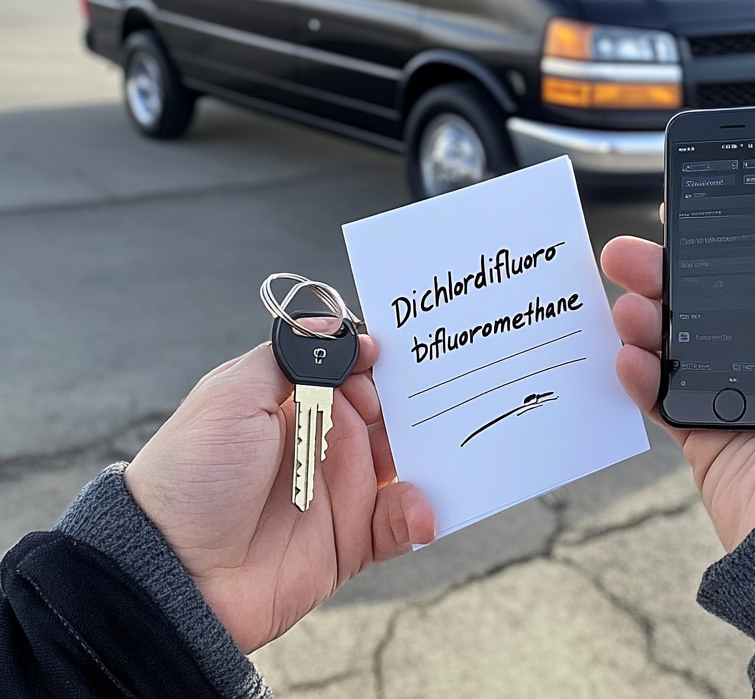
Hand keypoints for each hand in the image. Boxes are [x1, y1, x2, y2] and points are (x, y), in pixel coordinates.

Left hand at [124, 322, 434, 652]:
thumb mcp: (233, 394)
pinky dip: (418, 515)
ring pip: (403, 462)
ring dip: (426, 456)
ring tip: (436, 456)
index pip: (352, 370)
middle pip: (388, 412)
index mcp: (295, 402)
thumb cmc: (194, 474)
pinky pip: (399, 524)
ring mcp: (340, 491)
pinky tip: (419, 512)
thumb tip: (334, 326)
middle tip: (431, 404)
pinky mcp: (351, 540)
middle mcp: (323, 442)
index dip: (377, 363)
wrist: (173, 573)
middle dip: (414, 404)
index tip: (394, 360)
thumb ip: (289, 355)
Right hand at [601, 165, 754, 551]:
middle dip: (654, 272)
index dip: (709, 237)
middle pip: (693, 298)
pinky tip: (630, 359)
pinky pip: (654, 392)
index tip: (676, 209)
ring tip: (627, 311)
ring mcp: (724, 392)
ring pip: (665, 339)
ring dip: (639, 318)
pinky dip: (636, 374)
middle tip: (621, 254)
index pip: (745, 268)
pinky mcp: (696, 430)